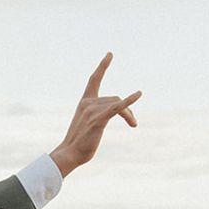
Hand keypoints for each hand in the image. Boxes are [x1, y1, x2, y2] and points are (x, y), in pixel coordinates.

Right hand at [49, 53, 140, 177]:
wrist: (69, 154)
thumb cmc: (79, 144)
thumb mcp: (89, 125)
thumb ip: (100, 115)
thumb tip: (117, 112)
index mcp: (84, 103)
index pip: (93, 80)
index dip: (102, 67)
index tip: (110, 54)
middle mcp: (88, 104)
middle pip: (115, 98)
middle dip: (128, 109)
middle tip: (133, 123)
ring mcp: (92, 111)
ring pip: (118, 104)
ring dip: (129, 114)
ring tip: (134, 125)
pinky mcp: (98, 119)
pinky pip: (117, 107)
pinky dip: (129, 100)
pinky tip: (139, 94)